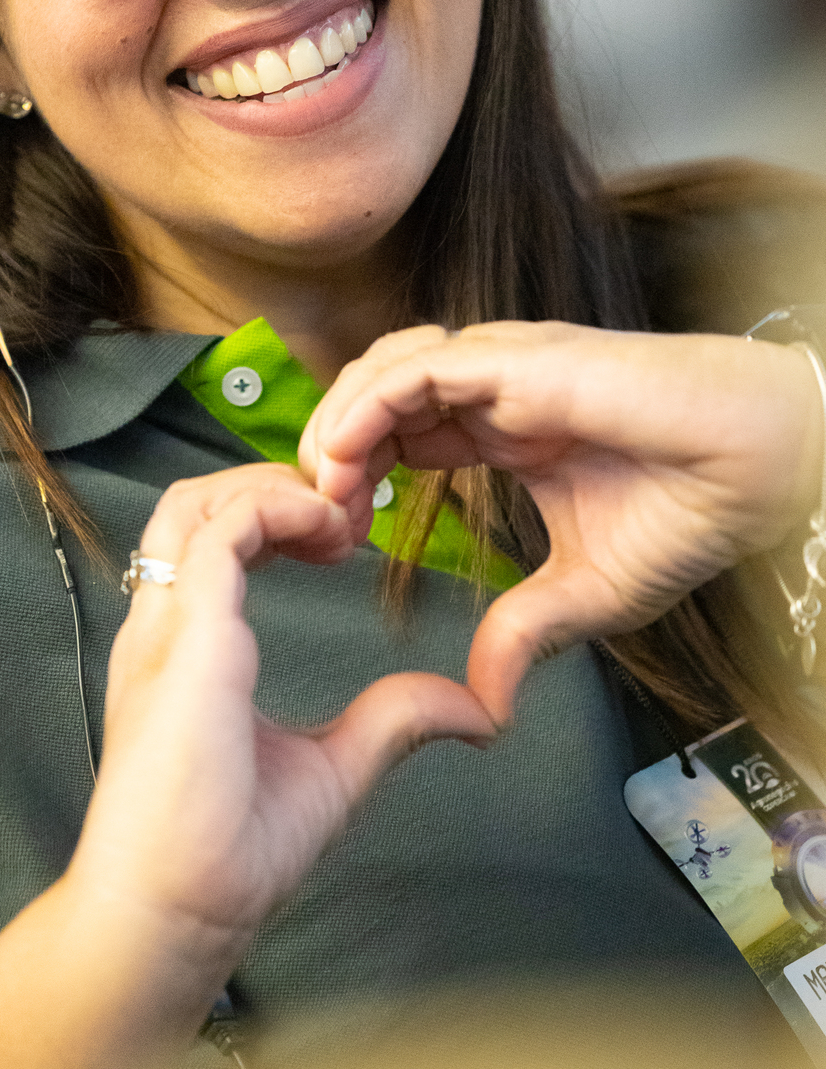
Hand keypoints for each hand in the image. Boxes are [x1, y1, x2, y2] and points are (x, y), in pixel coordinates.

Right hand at [68, 462, 495, 953]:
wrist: (172, 914)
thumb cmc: (225, 858)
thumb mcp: (332, 770)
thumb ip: (390, 723)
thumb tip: (472, 711)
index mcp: (186, 649)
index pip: (210, 540)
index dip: (275, 516)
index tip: (343, 537)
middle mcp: (166, 627)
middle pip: (191, 502)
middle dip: (269, 484)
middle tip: (345, 512)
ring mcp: (168, 628)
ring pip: (193, 501)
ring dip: (269, 488)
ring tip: (335, 517)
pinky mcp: (188, 638)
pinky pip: (221, 533)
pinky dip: (275, 510)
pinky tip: (328, 532)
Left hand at [299, 322, 822, 727]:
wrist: (757, 469)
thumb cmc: (688, 509)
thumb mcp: (587, 593)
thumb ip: (524, 633)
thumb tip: (482, 707)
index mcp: (501, 428)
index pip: (396, 432)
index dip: (355, 476)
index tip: (334, 539)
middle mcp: (491, 388)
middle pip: (374, 396)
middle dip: (330, 452)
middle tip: (311, 522)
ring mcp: (500, 368)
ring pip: (382, 370)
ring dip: (338, 425)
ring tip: (322, 493)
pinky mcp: (514, 361)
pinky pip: (414, 368)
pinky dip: (365, 406)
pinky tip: (343, 457)